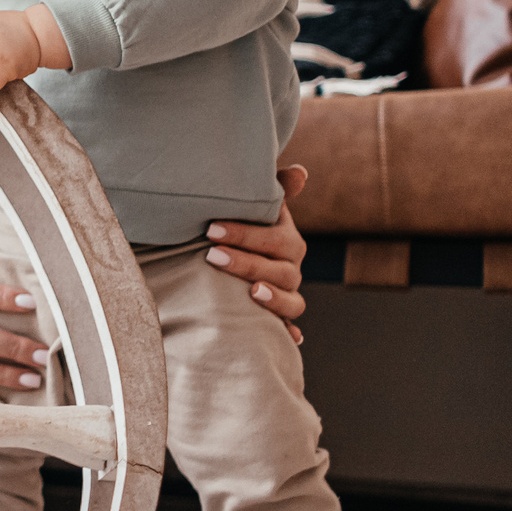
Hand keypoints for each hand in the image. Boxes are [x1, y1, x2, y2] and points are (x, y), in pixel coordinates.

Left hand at [204, 163, 310, 344]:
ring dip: (273, 298)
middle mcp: (291, 268)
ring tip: (251, 292)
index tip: (211, 230)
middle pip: (280, 270)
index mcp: (286, 240)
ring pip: (291, 300)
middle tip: (212, 255)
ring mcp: (287, 293)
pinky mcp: (279, 315)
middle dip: (246, 262)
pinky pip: (290, 326)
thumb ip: (274, 188)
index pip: (275, 239)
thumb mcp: (255, 205)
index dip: (246, 235)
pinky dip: (290, 332)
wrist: (231, 248)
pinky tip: (287, 338)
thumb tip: (300, 172)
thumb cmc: (240, 223)